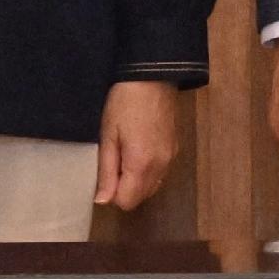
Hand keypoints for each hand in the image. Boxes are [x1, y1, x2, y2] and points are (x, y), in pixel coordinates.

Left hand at [93, 79, 183, 210]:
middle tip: (114, 161)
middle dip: (125, 189)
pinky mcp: (176, 149)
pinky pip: (160, 173)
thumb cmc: (124, 103)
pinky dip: (149, 171)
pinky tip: (140, 149)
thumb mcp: (108, 135)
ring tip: (126, 154)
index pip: (126, 202)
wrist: (153, 76)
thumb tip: (102, 201)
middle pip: (141, 197)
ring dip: (137, 181)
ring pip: (152, 187)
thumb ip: (106, 171)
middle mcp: (161, 168)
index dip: (112, 193)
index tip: (105, 172)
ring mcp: (171, 159)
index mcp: (141, 166)